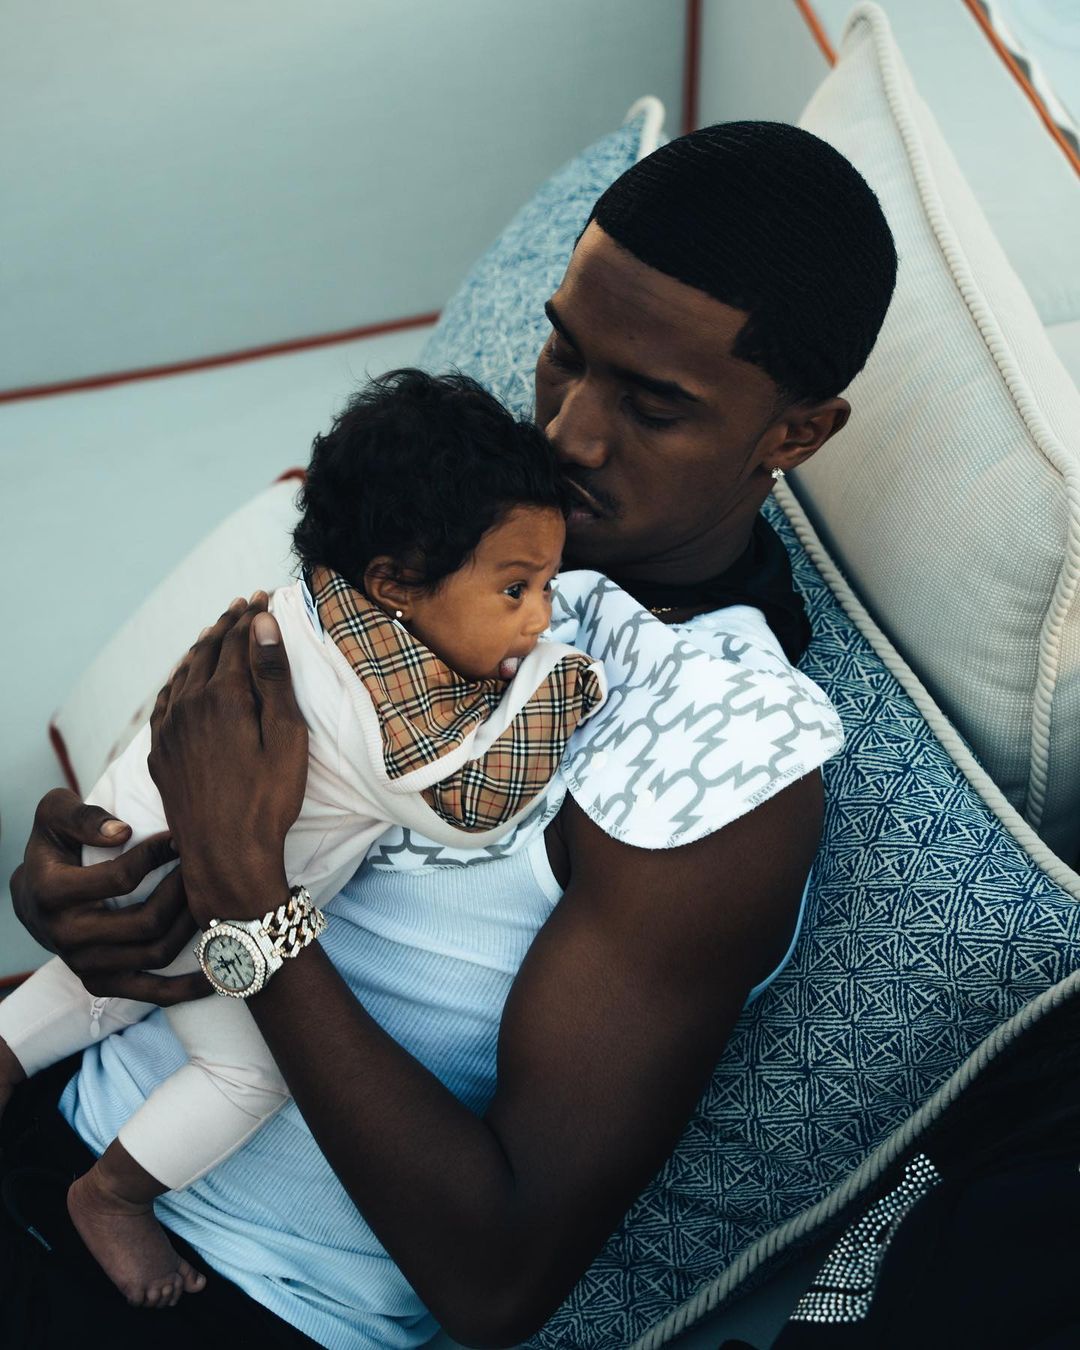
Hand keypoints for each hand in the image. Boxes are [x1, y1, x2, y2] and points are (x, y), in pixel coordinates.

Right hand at [10, 790, 206, 1002]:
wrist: (34, 896)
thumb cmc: (54, 847)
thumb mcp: (54, 815)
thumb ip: (81, 815)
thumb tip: (122, 831)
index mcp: (53, 893)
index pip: (122, 878)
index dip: (159, 855)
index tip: (180, 838)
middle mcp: (66, 935)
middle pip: (147, 922)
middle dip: (185, 892)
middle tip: (206, 868)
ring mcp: (85, 964)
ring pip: (156, 953)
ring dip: (194, 928)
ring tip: (214, 900)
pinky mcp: (102, 984)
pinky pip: (152, 993)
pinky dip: (188, 987)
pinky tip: (219, 973)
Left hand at [147, 594, 307, 926]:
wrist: (225, 856)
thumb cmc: (268, 800)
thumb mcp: (286, 737)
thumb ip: (273, 676)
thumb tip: (262, 623)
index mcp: (224, 697)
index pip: (237, 640)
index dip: (252, 616)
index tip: (264, 596)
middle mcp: (189, 705)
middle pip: (208, 650)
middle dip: (227, 624)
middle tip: (244, 605)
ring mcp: (169, 729)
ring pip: (182, 672)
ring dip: (202, 647)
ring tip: (216, 631)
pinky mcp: (160, 753)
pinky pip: (166, 700)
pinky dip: (179, 678)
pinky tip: (185, 679)